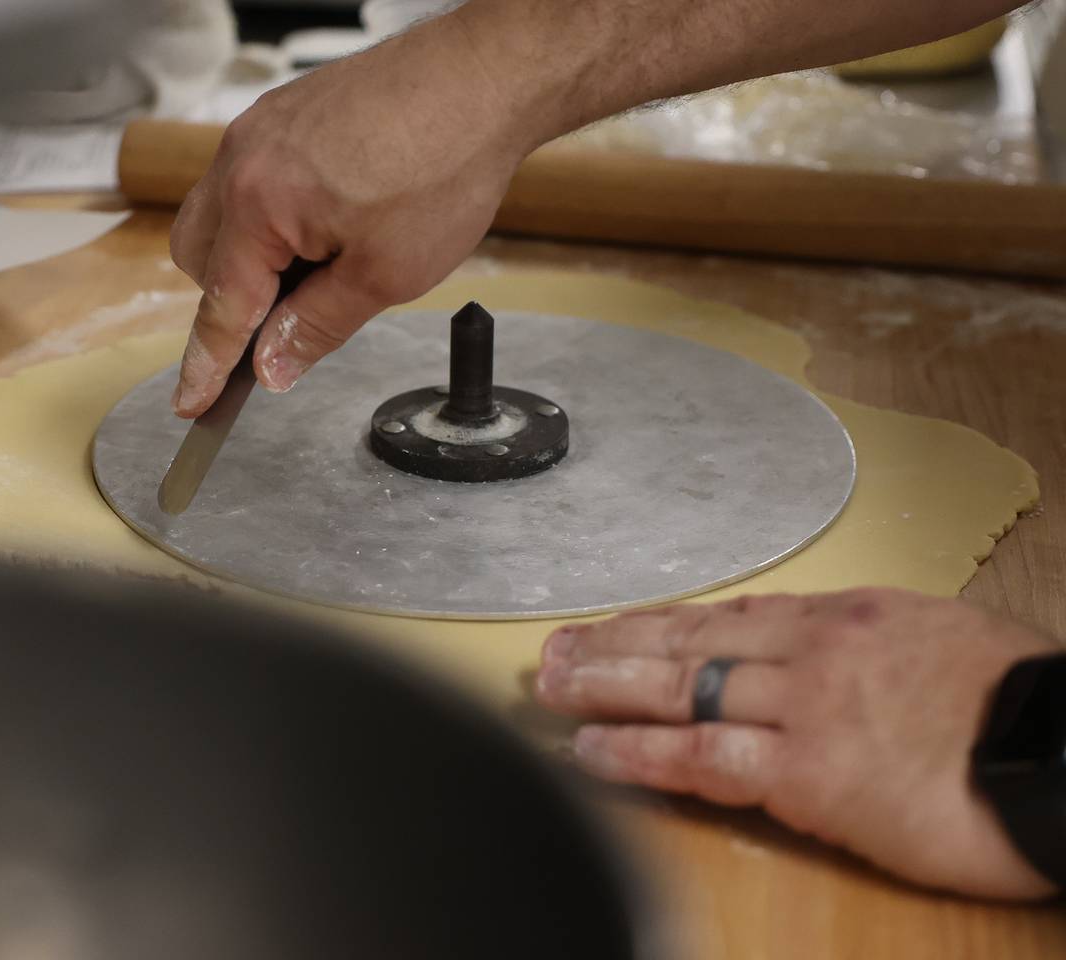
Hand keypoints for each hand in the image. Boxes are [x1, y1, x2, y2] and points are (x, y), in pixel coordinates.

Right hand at [166, 12, 543, 415]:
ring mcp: (260, 129)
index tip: (189, 404)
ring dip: (253, 254)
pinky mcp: (283, 113)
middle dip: (233, 298)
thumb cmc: (443, 166)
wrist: (483, 79)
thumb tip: (270, 367)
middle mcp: (242, 159)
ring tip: (326, 261)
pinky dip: (272, 214)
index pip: (219, 308)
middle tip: (294, 317)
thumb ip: (315, 327)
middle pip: (199, 257)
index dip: (205, 365)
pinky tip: (334, 218)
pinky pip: (250, 177)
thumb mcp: (384, 276)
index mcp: (257, 204)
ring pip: (221, 213)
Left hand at [536, 588, 1059, 898]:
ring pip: (679, 689)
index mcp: (847, 617)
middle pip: (687, 641)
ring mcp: (805, 708)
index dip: (662, 622)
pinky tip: (592, 751)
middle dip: (613, 646)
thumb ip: (871, 648)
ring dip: (605, 689)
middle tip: (554, 650)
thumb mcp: (943, 644)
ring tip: (548, 689)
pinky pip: (701, 757)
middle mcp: (812, 651)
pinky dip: (640, 753)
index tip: (616, 625)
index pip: (728, 616)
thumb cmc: (1022, 705)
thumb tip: (830, 658)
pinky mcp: (809, 772)